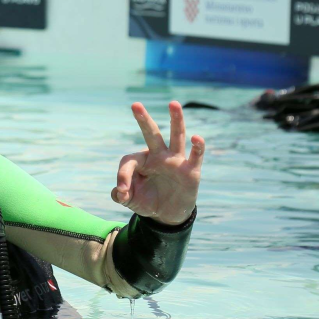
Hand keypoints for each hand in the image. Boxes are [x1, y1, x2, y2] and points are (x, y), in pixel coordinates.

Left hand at [112, 101, 204, 225]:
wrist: (167, 215)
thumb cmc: (147, 201)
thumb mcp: (130, 200)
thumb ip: (120, 195)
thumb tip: (120, 192)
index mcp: (142, 161)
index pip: (129, 161)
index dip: (123, 176)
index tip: (123, 191)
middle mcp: (158, 156)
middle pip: (151, 134)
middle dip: (144, 120)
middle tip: (135, 105)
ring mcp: (176, 161)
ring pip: (176, 136)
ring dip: (176, 120)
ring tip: (173, 104)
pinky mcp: (191, 171)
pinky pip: (195, 156)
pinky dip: (198, 147)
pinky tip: (196, 138)